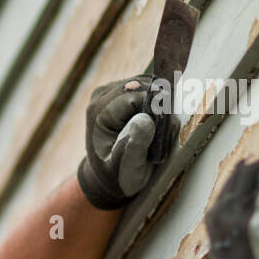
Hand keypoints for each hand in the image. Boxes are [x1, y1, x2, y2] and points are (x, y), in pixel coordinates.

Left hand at [76, 74, 172, 208]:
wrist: (109, 174)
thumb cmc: (117, 175)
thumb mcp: (126, 168)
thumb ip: (134, 145)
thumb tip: (145, 118)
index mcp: (98, 113)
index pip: (136, 95)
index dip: (156, 109)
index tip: (160, 130)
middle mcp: (100, 96)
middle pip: (143, 85)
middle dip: (158, 105)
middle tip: (160, 132)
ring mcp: (109, 91)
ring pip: (148, 83)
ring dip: (159, 104)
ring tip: (156, 130)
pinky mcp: (120, 91)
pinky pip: (148, 86)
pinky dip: (157, 102)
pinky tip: (154, 122)